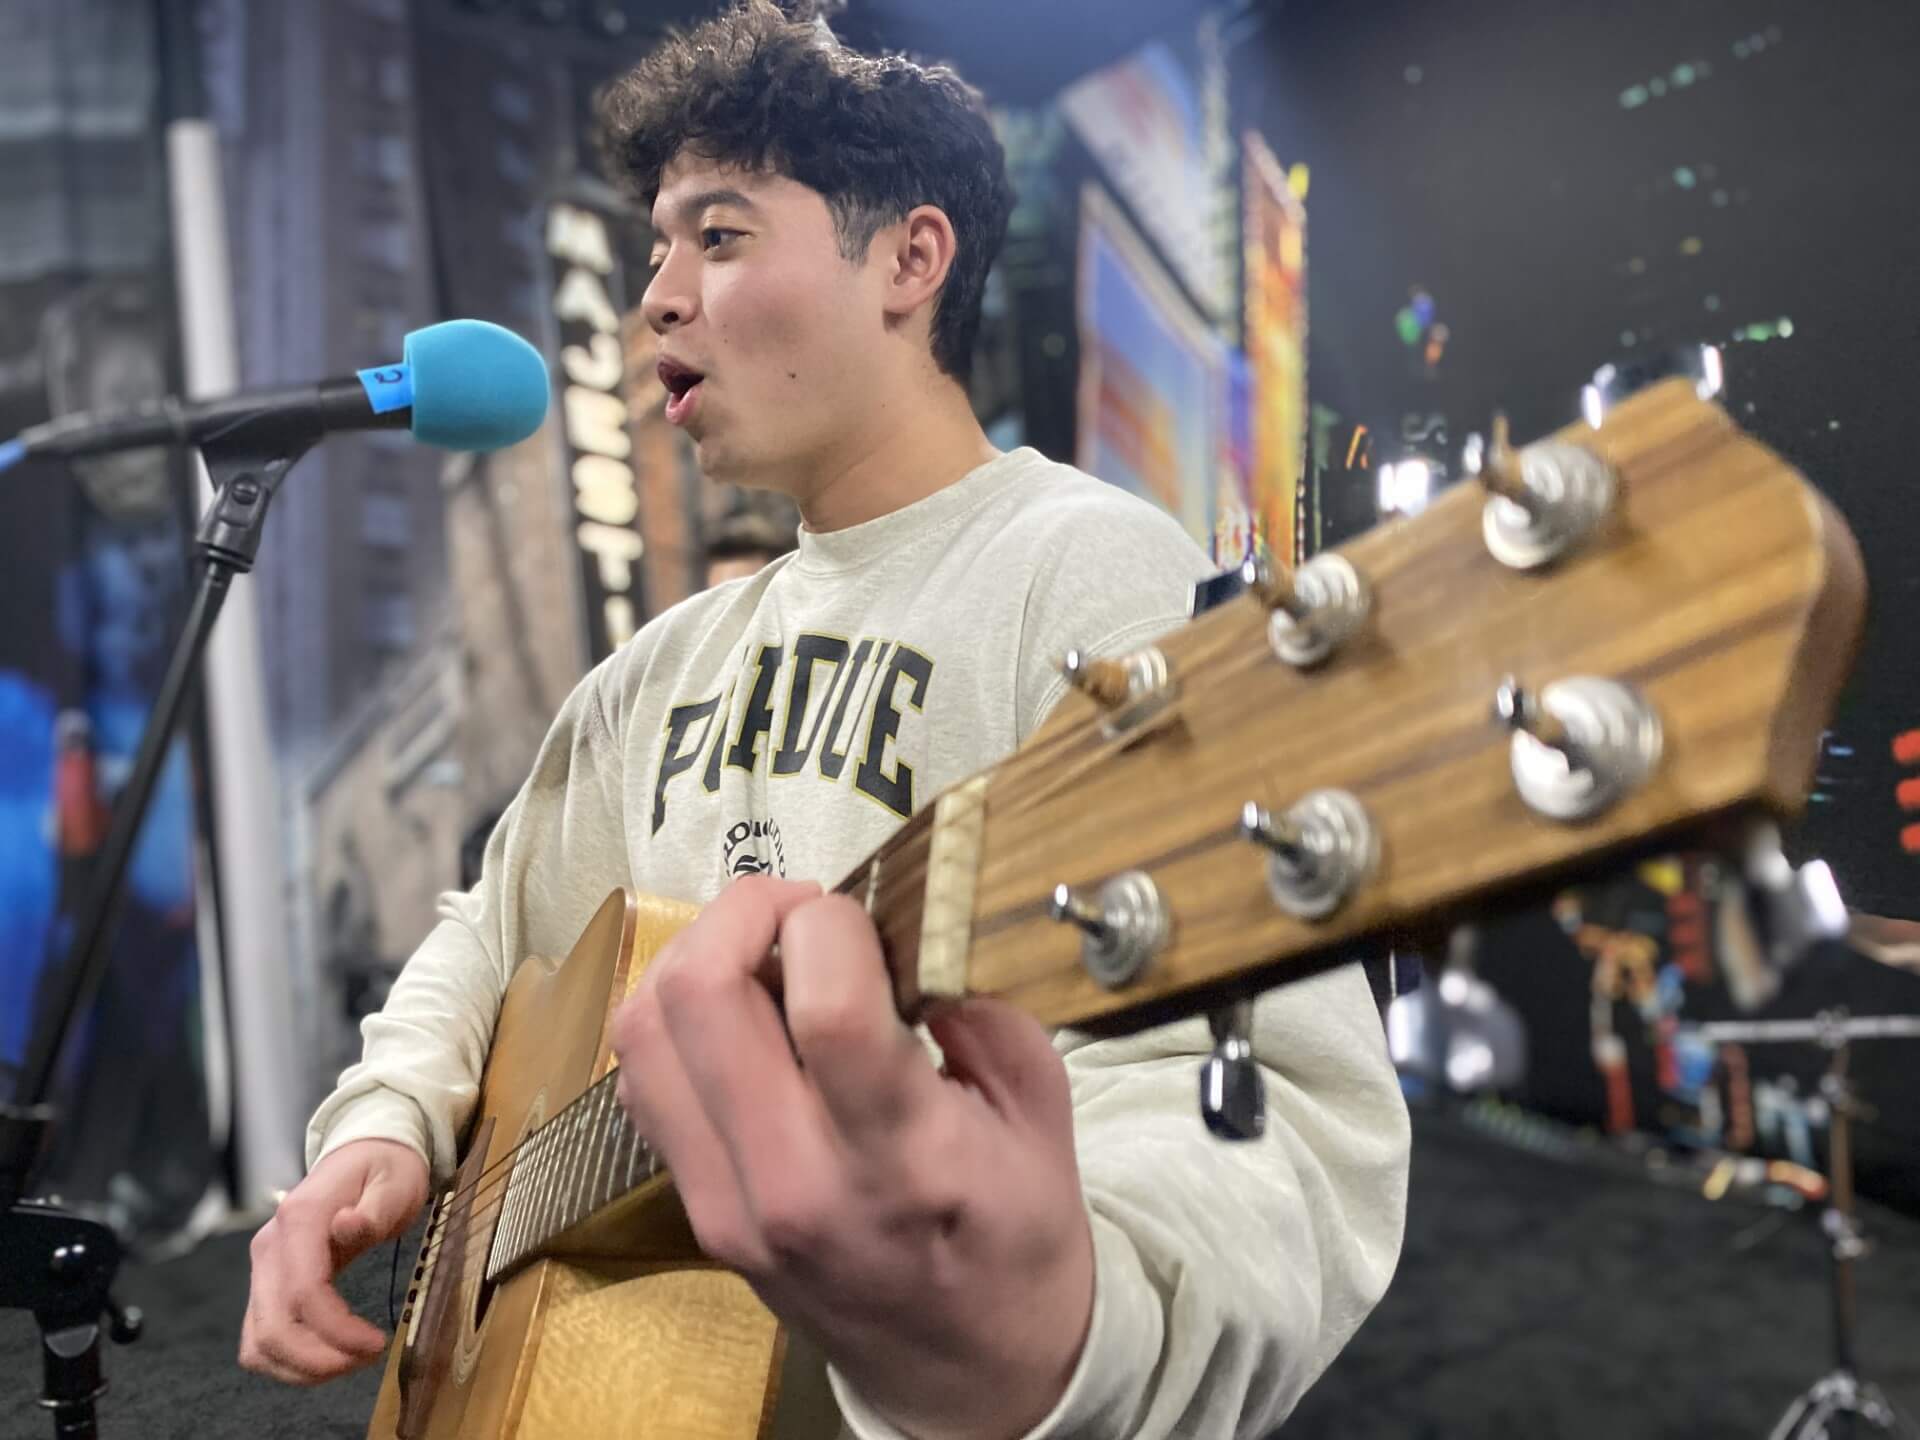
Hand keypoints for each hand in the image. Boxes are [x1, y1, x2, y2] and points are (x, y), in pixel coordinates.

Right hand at [239, 1137, 429, 1384]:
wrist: (365, 1155)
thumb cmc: (384, 1169)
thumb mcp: (395, 1180)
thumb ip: (373, 1208)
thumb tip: (347, 1225)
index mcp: (300, 1219)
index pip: (304, 1293)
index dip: (337, 1331)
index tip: (377, 1343)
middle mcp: (270, 1247)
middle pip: (273, 1329)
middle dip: (320, 1359)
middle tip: (368, 1358)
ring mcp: (264, 1268)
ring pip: (260, 1343)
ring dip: (303, 1367)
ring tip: (352, 1360)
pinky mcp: (268, 1285)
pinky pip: (262, 1339)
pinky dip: (290, 1361)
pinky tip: (330, 1356)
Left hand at [611, 875, 1094, 1439]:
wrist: (971, 1372)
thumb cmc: (1016, 1238)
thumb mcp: (1042, 1112)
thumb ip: (980, 1006)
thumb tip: (905, 931)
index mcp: (903, 1161)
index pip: (826, 1008)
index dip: (831, 922)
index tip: (863, 914)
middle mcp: (794, 1185)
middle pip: (699, 997)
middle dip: (745, 912)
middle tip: (800, 911)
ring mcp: (727, 1206)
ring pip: (644, 1031)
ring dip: (696, 957)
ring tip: (763, 954)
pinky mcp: (695, 1213)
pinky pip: (645, 1082)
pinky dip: (677, 1021)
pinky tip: (740, 1016)